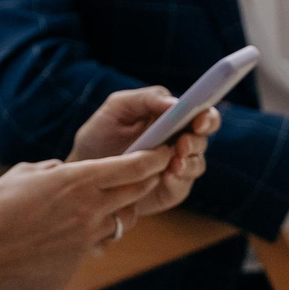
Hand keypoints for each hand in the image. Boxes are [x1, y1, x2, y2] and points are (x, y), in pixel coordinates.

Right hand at [0, 152, 174, 279]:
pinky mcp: (80, 253)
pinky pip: (105, 237)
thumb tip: (64, 170)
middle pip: (139, 191)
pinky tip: (90, 222)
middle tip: (153, 169)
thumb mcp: (26, 172)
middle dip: (150, 178)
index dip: (155, 157)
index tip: (164, 149)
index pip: (133, 167)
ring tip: (117, 198)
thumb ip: (54, 168)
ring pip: (126, 217)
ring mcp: (87, 233)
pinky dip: (105, 228)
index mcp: (77, 179)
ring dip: (126, 206)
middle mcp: (89, 206)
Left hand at [66, 86, 217, 215]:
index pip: (201, 114)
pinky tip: (165, 177)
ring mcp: (177, 167)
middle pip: (203, 139)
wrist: (82, 171)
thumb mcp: (117, 108)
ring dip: (189, 162)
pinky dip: (177, 181)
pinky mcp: (170, 190)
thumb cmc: (100, 134)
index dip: (206, 116)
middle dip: (197, 140)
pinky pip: (182, 186)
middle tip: (182, 143)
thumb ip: (146, 99)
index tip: (199, 120)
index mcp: (173, 119)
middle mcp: (180, 142)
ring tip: (173, 162)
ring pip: (197, 164)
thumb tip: (175, 102)